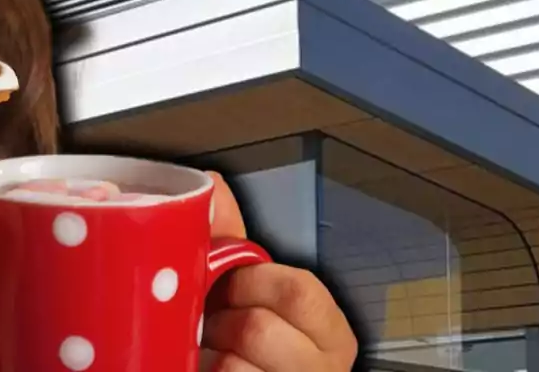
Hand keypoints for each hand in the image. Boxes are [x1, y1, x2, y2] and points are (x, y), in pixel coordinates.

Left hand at [200, 172, 357, 371]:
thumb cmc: (242, 338)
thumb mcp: (244, 288)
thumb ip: (232, 239)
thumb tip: (212, 184)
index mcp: (329, 330)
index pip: (299, 291)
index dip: (252, 283)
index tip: (233, 285)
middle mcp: (324, 367)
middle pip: (259, 328)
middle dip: (225, 319)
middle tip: (214, 322)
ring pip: (236, 365)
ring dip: (210, 352)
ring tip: (210, 350)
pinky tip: (209, 370)